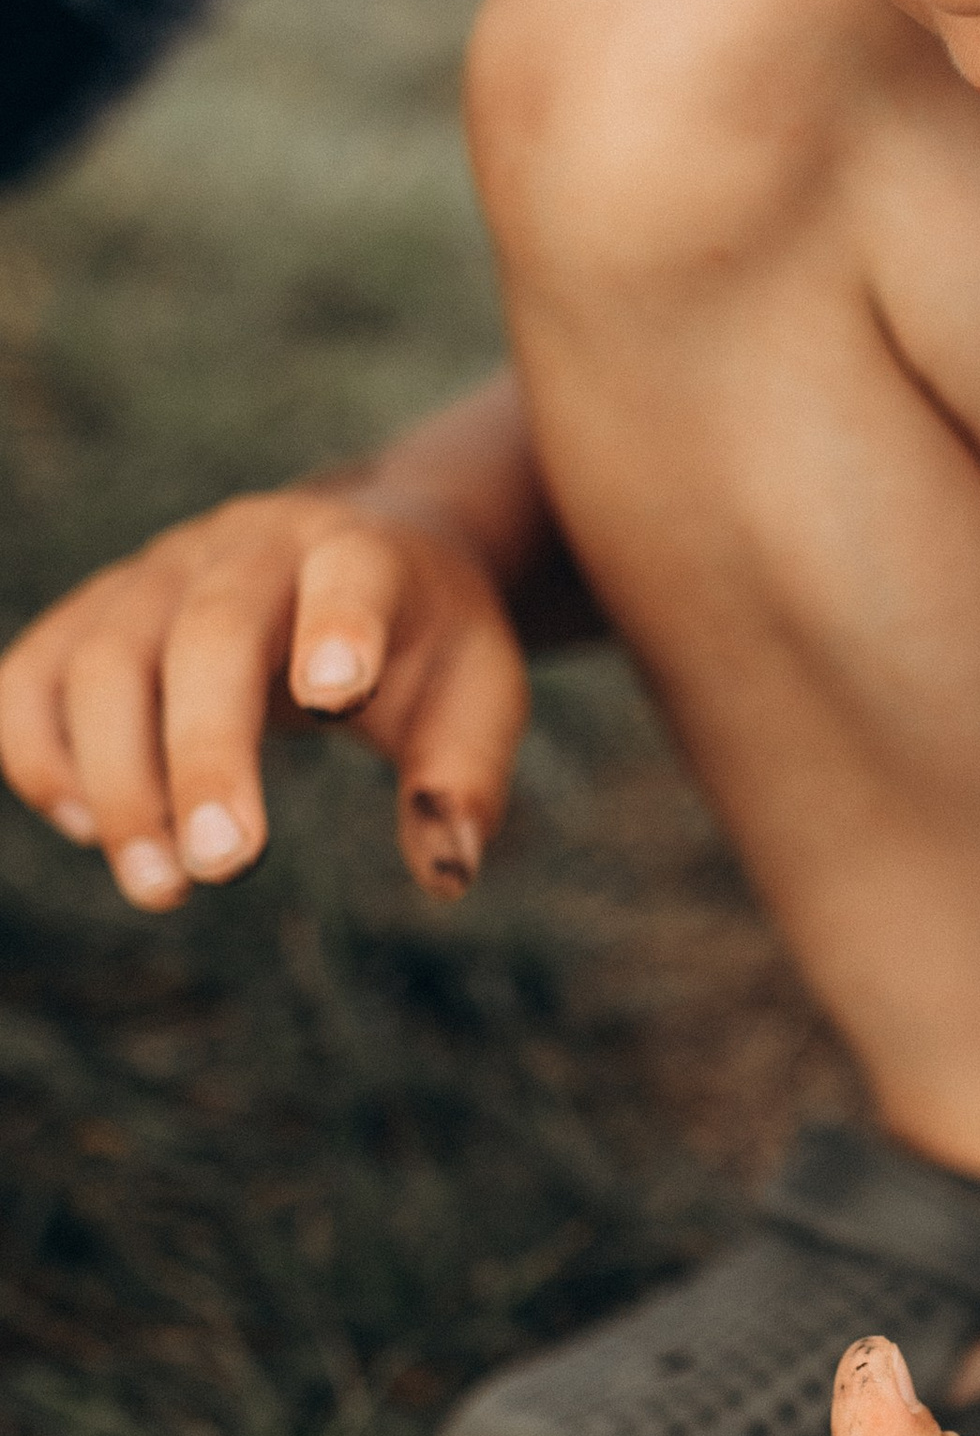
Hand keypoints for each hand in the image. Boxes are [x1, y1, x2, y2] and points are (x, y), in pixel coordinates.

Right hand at [0, 476, 528, 907]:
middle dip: (206, 756)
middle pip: (206, 636)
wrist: (363, 559)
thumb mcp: (479, 694)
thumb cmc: (425, 643)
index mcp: (357, 551)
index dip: (340, 627)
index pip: (349, 575)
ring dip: (118, 781)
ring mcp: (156, 574)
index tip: (335, 698)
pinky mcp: (96, 614)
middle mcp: (245, 546)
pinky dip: (38, 751)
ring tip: (160, 888)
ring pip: (104, 660)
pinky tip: (87, 830)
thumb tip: (445, 871)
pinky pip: (32, 675)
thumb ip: (463, 776)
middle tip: (223, 868)